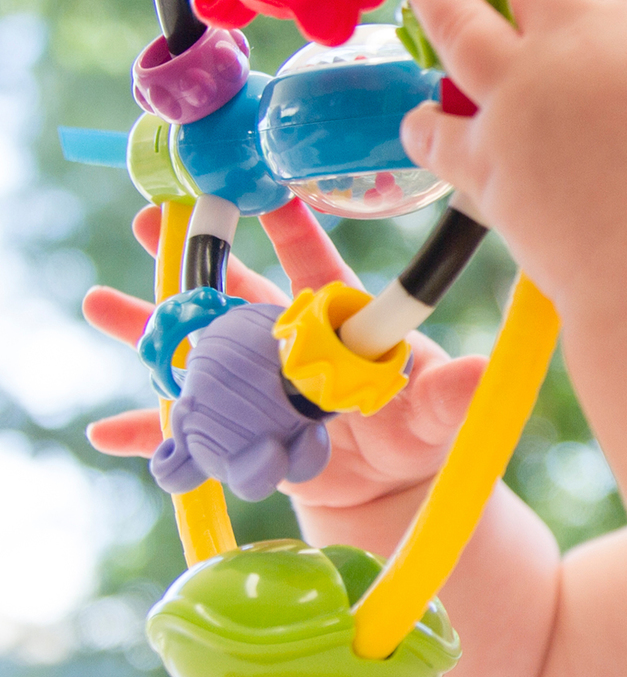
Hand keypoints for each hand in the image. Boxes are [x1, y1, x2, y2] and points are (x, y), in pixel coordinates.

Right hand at [83, 199, 484, 512]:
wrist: (387, 485)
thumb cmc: (416, 429)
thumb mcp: (434, 412)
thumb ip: (449, 394)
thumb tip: (481, 374)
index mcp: (333, 318)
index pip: (312, 262)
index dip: (290, 227)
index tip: (262, 191)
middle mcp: (285, 338)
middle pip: (232, 289)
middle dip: (188, 256)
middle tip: (144, 219)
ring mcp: (253, 380)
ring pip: (192, 347)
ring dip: (145, 326)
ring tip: (96, 304)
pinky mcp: (235, 429)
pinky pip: (183, 429)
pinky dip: (146, 431)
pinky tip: (104, 431)